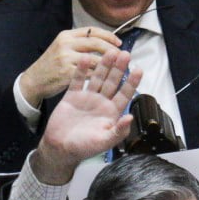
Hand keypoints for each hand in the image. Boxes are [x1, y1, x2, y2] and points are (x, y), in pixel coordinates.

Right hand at [18, 25, 123, 105]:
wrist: (34, 80)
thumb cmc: (51, 65)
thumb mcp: (61, 47)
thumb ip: (79, 43)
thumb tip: (104, 42)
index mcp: (67, 35)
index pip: (93, 31)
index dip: (109, 36)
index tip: (119, 42)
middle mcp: (66, 44)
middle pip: (96, 43)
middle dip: (112, 49)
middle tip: (122, 56)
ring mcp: (66, 59)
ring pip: (95, 60)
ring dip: (109, 65)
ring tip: (118, 69)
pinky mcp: (67, 73)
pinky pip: (89, 74)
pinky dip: (100, 77)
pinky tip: (106, 79)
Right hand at [31, 48, 141, 181]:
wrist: (59, 148)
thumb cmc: (83, 148)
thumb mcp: (104, 142)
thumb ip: (118, 131)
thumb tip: (131, 117)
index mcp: (111, 112)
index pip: (124, 94)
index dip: (132, 82)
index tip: (139, 70)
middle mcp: (101, 102)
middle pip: (112, 82)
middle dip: (119, 68)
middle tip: (125, 54)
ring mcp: (87, 98)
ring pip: (97, 78)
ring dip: (103, 65)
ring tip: (109, 51)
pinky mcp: (72, 96)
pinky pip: (77, 81)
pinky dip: (81, 70)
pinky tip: (86, 58)